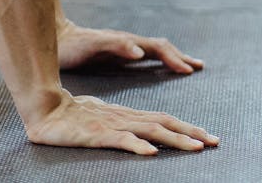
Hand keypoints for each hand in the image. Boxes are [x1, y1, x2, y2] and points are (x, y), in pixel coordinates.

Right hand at [25, 90, 218, 153]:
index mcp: (129, 115)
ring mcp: (113, 125)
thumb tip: (140, 136)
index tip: (208, 136)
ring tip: (196, 147)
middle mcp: (126, 118)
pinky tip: (152, 152)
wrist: (45, 108)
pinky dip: (138, 145)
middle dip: (192, 132)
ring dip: (176, 139)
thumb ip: (122, 126)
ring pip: (151, 131)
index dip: (187, 127)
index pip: (165, 120)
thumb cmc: (72, 114)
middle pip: (165, 123)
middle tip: (215, 141)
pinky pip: (121, 140)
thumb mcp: (103, 120)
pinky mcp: (98, 133)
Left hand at [56, 21, 204, 73]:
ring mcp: (125, 49)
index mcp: (128, 43)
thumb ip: (117, 47)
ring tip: (188, 66)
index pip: (159, 49)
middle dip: (181, 57)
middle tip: (199, 67)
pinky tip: (160, 68)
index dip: (175, 59)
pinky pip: (146, 58)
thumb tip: (141, 52)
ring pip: (156, 52)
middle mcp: (130, 44)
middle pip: (163, 48)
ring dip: (174, 58)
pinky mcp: (118, 55)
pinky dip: (160, 62)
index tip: (189, 70)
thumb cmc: (74, 45)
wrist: (57, 38)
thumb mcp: (94, 46)